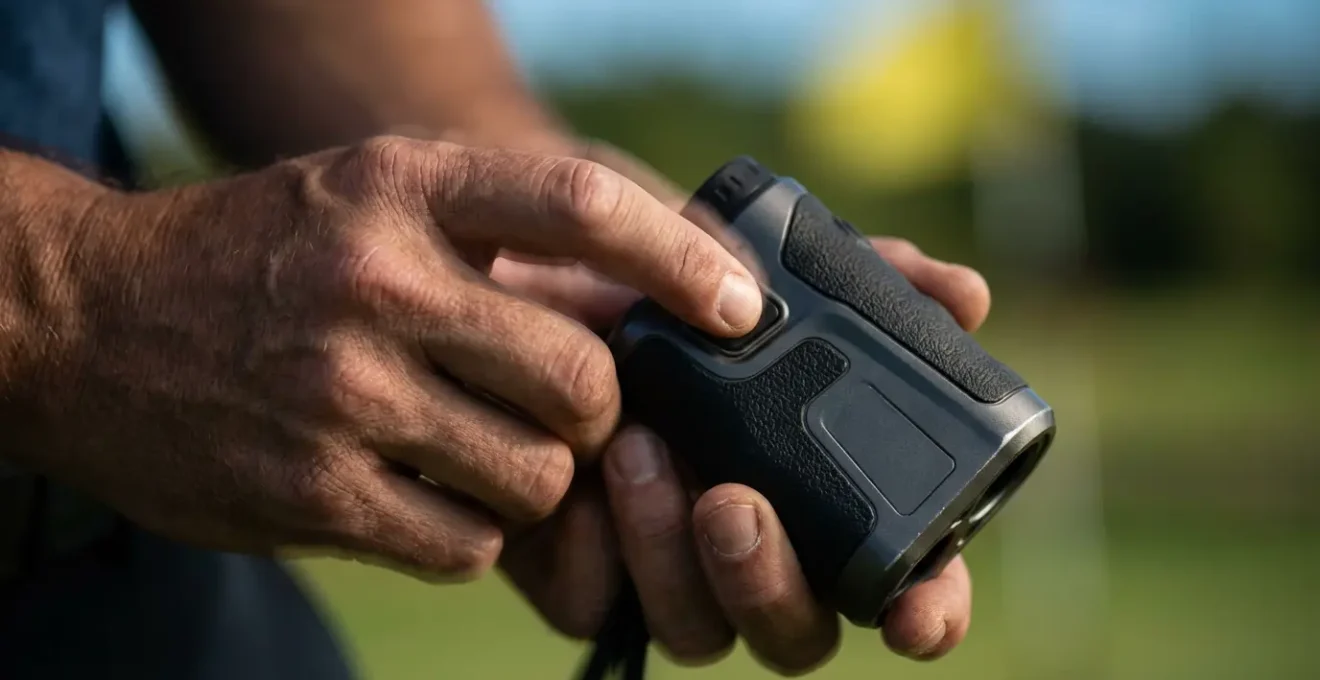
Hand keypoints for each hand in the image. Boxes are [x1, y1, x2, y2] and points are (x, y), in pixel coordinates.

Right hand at [6, 137, 761, 579]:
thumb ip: (497, 239)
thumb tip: (642, 305)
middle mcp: (375, 282)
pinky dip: (470, 530)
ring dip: (535, 478)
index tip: (739, 307)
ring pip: (535, 474)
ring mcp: (339, 392)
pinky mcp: (310, 492)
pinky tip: (427, 492)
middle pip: (579, 375)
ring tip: (482, 448)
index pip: (578, 202)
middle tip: (570, 408)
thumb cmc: (263, 256)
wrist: (86, 319)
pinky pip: (466, 541)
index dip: (678, 260)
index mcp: (402, 187)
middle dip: (598, 410)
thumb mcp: (372, 200)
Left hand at [491, 143, 988, 671]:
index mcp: (829, 505)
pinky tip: (577, 482)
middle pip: (794, 634)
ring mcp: (674, 575)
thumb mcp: (774, 272)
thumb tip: (965, 294)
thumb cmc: (685, 296)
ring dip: (671, 552)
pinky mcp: (589, 578)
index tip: (915, 611)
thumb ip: (873, 279)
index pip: (905, 588)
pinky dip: (596, 550)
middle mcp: (760, 555)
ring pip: (696, 631)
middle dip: (769, 580)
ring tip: (638, 445)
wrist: (546, 291)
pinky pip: (597, 607)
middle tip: (732, 502)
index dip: (927, 612)